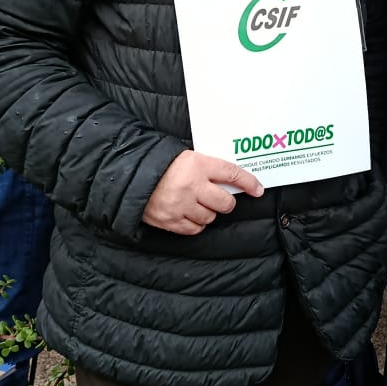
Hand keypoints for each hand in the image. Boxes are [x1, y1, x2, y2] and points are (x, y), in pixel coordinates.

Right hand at [143, 151, 263, 235]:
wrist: (129, 174)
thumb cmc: (159, 164)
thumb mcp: (186, 157)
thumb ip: (206, 167)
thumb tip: (229, 181)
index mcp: (197, 164)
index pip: (231, 173)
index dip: (248, 182)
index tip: (258, 189)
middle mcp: (192, 185)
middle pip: (225, 202)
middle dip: (226, 202)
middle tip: (219, 199)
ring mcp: (181, 205)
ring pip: (210, 217)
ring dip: (208, 212)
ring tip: (197, 204)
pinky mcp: (170, 220)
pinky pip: (194, 229)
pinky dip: (195, 224)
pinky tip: (189, 215)